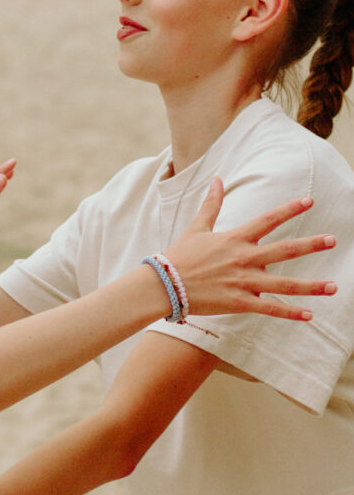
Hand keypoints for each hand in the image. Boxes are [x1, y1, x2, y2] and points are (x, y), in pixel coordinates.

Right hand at [163, 178, 336, 319]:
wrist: (162, 285)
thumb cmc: (179, 256)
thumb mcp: (196, 228)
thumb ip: (211, 204)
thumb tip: (217, 179)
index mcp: (234, 239)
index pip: (267, 220)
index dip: (289, 209)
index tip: (309, 201)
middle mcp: (243, 259)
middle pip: (284, 250)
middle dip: (310, 245)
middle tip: (333, 240)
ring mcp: (242, 282)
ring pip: (283, 284)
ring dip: (310, 286)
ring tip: (333, 287)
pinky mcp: (239, 302)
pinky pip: (269, 308)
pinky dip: (289, 312)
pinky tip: (309, 315)